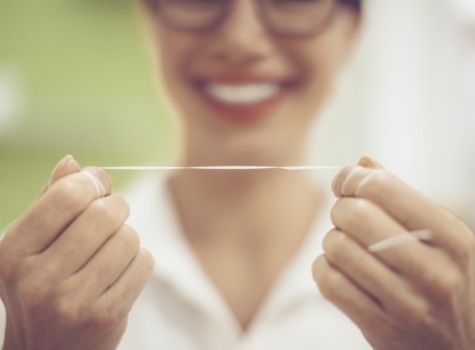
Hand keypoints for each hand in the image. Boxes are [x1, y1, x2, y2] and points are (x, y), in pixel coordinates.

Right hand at [0, 155, 153, 349]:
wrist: (49, 349)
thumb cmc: (44, 285)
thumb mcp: (32, 244)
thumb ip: (51, 200)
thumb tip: (72, 161)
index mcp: (13, 252)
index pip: (68, 195)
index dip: (94, 182)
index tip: (98, 187)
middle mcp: (37, 279)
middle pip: (105, 214)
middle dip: (116, 206)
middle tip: (112, 214)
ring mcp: (72, 302)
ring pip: (129, 237)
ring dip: (127, 237)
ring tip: (111, 251)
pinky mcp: (105, 316)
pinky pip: (144, 262)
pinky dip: (138, 261)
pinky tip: (120, 273)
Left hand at [312, 156, 474, 349]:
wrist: (462, 344)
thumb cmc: (444, 276)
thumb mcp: (441, 234)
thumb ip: (401, 195)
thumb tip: (361, 162)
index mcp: (451, 237)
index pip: (383, 187)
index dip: (353, 178)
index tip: (346, 183)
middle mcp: (433, 272)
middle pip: (354, 216)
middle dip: (340, 208)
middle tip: (346, 214)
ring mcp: (406, 304)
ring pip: (336, 247)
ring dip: (332, 240)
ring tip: (347, 245)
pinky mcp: (379, 328)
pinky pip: (328, 282)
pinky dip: (323, 267)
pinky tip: (338, 267)